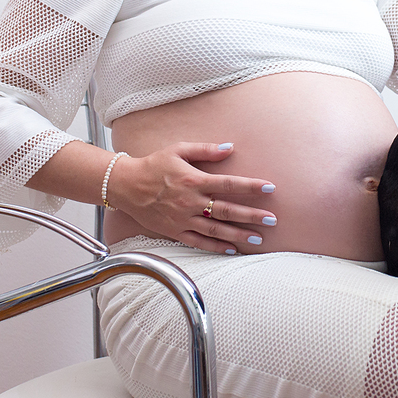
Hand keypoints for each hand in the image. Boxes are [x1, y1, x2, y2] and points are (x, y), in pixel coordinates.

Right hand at [110, 142, 276, 253]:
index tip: (270, 188)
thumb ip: (205, 150)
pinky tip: (232, 249)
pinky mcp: (174, 231)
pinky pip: (198, 242)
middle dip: (252, 215)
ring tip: (259, 238)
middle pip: (227, 210)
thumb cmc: (154, 164)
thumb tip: (230, 147)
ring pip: (216, 230)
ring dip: (239, 234)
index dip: (250, 186)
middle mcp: (190, 201)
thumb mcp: (178, 149)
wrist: (125, 185)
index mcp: (193, 180)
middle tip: (273, 219)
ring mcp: (182, 219)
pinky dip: (215, 247)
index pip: (228, 184)